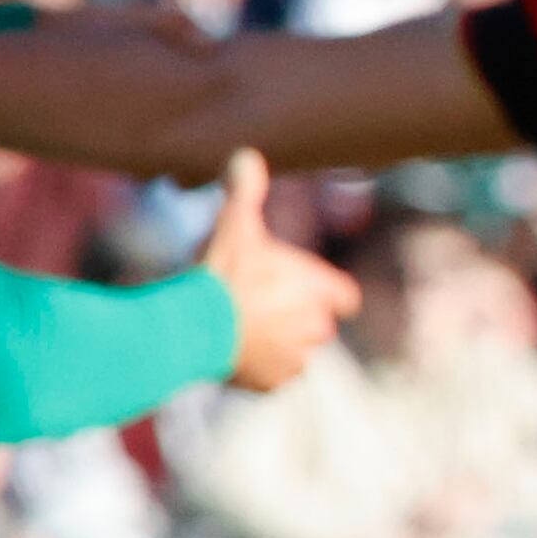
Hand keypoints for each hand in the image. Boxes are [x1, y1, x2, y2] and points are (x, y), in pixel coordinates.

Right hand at [202, 153, 359, 391]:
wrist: (192, 327)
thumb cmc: (219, 272)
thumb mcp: (234, 224)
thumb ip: (245, 191)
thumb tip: (246, 153)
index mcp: (319, 290)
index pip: (344, 296)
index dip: (327, 291)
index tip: (305, 289)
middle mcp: (317, 327)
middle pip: (318, 324)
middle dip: (295, 317)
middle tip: (259, 306)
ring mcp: (296, 359)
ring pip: (295, 352)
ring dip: (276, 343)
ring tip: (242, 329)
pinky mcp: (272, 384)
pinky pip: (272, 378)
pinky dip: (257, 369)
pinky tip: (233, 351)